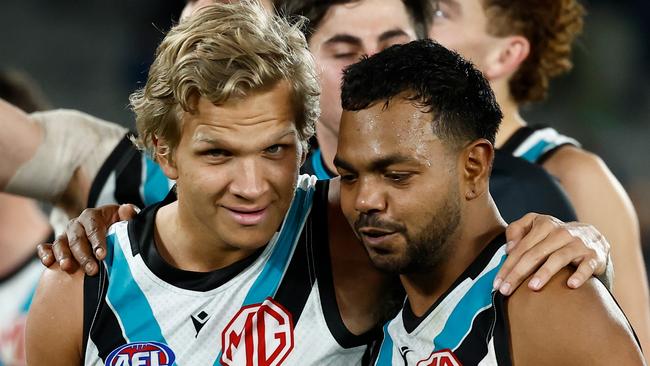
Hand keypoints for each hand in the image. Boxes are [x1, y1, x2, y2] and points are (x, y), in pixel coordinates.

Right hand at [37, 204, 138, 274]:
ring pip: (60, 243)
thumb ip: (129, 215)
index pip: (93, 226)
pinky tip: (48, 263)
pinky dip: (45, 253)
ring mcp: (65, 235)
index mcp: (93, 216)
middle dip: (83, 255)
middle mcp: (77, 224)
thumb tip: (126, 209)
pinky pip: (46, 248)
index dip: (97, 241)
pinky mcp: (57, 246)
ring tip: (68, 268)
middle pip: (77, 238)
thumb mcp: (126, 220)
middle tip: (92, 270)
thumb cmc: (119, 228)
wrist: (109, 233)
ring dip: (63, 255)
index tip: (102, 255)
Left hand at [493, 213, 608, 295]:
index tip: (496, 283)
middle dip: (518, 273)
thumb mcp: (535, 226)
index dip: (507, 265)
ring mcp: (578, 244)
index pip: (521, 247)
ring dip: (545, 273)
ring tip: (532, 287)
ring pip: (559, 258)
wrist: (592, 237)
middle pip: (535, 254)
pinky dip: (580, 275)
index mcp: (544, 225)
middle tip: (505, 290)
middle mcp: (561, 233)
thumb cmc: (554, 236)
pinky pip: (587, 266)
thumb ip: (517, 231)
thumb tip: (508, 248)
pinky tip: (570, 285)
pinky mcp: (593, 256)